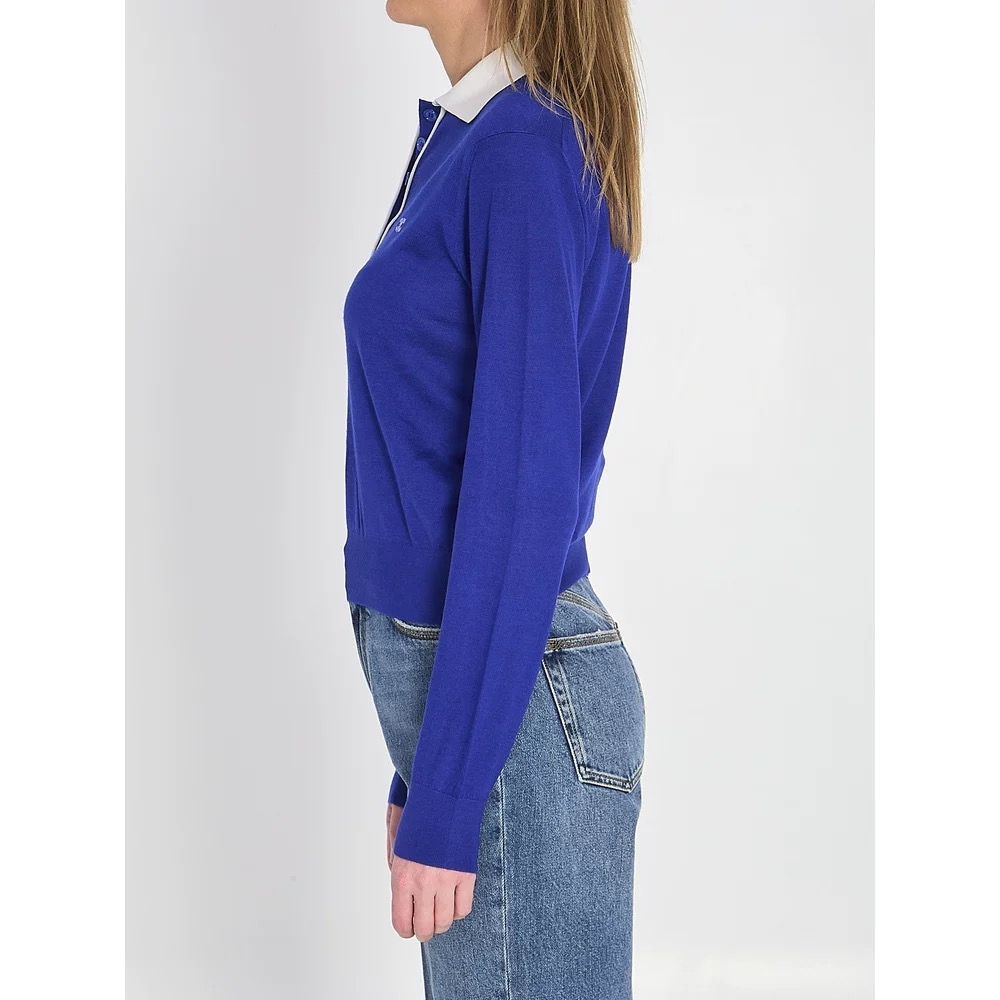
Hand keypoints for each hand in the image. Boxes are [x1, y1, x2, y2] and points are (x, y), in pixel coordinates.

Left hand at [386, 804, 475, 940]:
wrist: (445, 800)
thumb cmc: (420, 820)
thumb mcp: (400, 849)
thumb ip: (400, 875)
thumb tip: (405, 899)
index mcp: (402, 878)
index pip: (401, 922)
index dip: (406, 930)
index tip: (409, 929)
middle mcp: (423, 883)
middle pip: (425, 928)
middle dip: (424, 932)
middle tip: (425, 929)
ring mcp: (446, 881)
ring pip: (445, 921)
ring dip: (442, 924)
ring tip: (440, 917)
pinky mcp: (466, 875)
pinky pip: (463, 908)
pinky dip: (458, 911)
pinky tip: (454, 903)